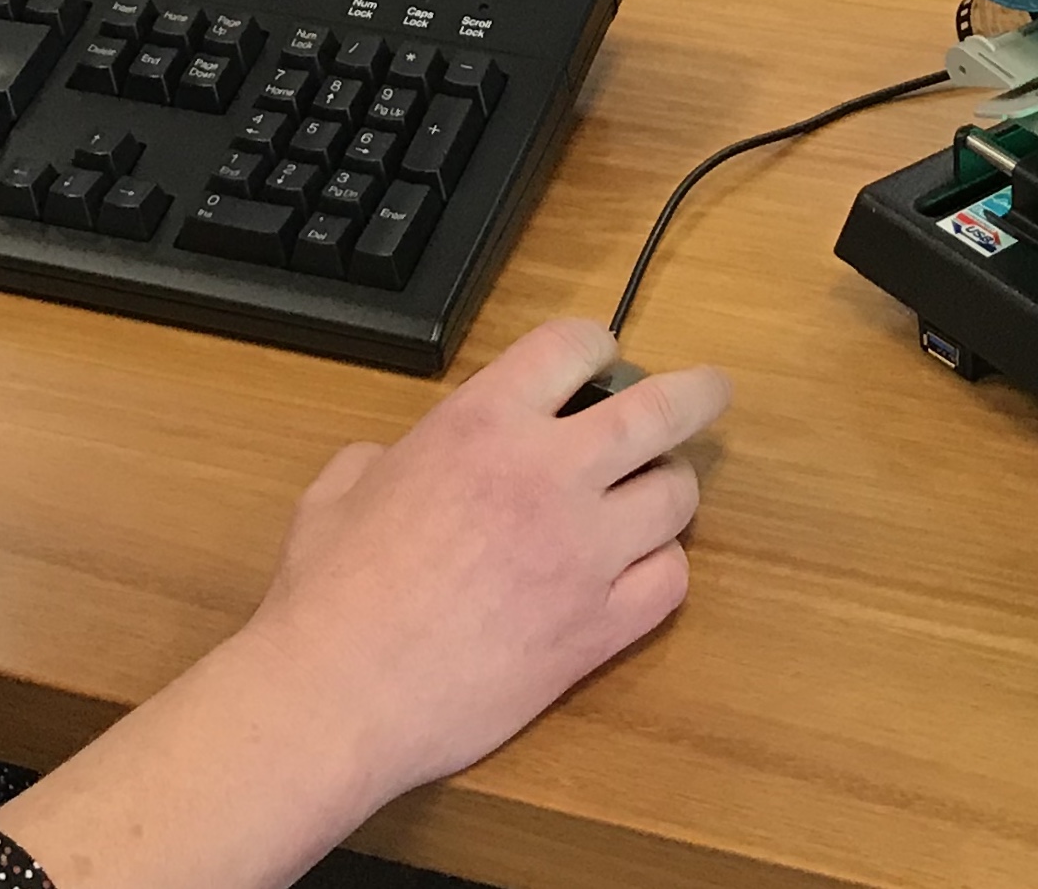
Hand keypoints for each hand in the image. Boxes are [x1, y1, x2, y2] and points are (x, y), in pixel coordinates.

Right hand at [238, 316, 730, 803]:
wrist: (340, 693)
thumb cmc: (328, 590)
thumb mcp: (342, 486)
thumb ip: (387, 456)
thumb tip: (396, 463)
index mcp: (481, 423)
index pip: (573, 345)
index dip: (593, 347)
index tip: (600, 360)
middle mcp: (547, 474)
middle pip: (658, 410)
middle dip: (696, 392)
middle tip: (710, 391)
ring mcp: (584, 554)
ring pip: (676, 497)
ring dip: (670, 487)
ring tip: (655, 494)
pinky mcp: (597, 630)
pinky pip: (669, 582)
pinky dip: (663, 568)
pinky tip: (641, 570)